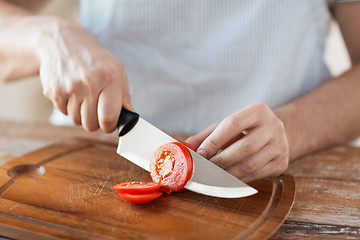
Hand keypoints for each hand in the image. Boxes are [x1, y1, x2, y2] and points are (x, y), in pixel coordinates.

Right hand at [36, 17, 131, 131]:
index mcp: (109, 79)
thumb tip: (131, 118)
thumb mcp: (117, 70)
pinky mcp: (53, 91)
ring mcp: (69, 87)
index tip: (109, 124)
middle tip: (96, 110)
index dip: (109, 126)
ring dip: (81, 115)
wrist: (62, 42)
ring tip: (84, 97)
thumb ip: (125, 96)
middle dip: (95, 122)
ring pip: (77, 121)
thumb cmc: (95, 59)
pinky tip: (72, 92)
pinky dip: (69, 107)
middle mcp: (89, 83)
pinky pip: (64, 112)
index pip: (108, 117)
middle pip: (91, 124)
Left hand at [186, 103, 288, 182]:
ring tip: (212, 177)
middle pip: (243, 148)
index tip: (200, 154)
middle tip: (204, 170)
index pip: (232, 125)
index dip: (214, 141)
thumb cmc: (244, 128)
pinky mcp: (282, 162)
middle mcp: (273, 126)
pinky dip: (238, 180)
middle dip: (220, 161)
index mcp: (258, 110)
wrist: (274, 133)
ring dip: (227, 174)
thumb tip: (183, 148)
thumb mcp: (226, 126)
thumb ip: (205, 136)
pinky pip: (257, 175)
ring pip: (250, 165)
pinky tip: (226, 180)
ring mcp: (281, 145)